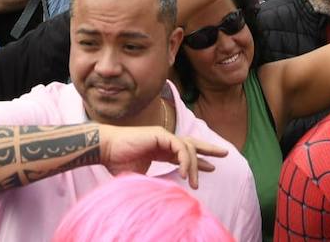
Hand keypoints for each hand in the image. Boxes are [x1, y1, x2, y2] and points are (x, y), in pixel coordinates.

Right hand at [97, 124, 226, 189]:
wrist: (105, 149)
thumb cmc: (117, 162)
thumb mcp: (140, 177)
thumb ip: (153, 182)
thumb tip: (163, 196)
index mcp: (159, 148)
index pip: (183, 153)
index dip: (197, 161)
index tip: (211, 168)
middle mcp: (163, 140)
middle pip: (191, 143)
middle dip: (209, 149)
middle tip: (225, 154)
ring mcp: (163, 136)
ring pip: (188, 147)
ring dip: (195, 164)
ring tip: (195, 182)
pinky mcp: (160, 134)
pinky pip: (179, 146)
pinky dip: (184, 159)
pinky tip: (184, 173)